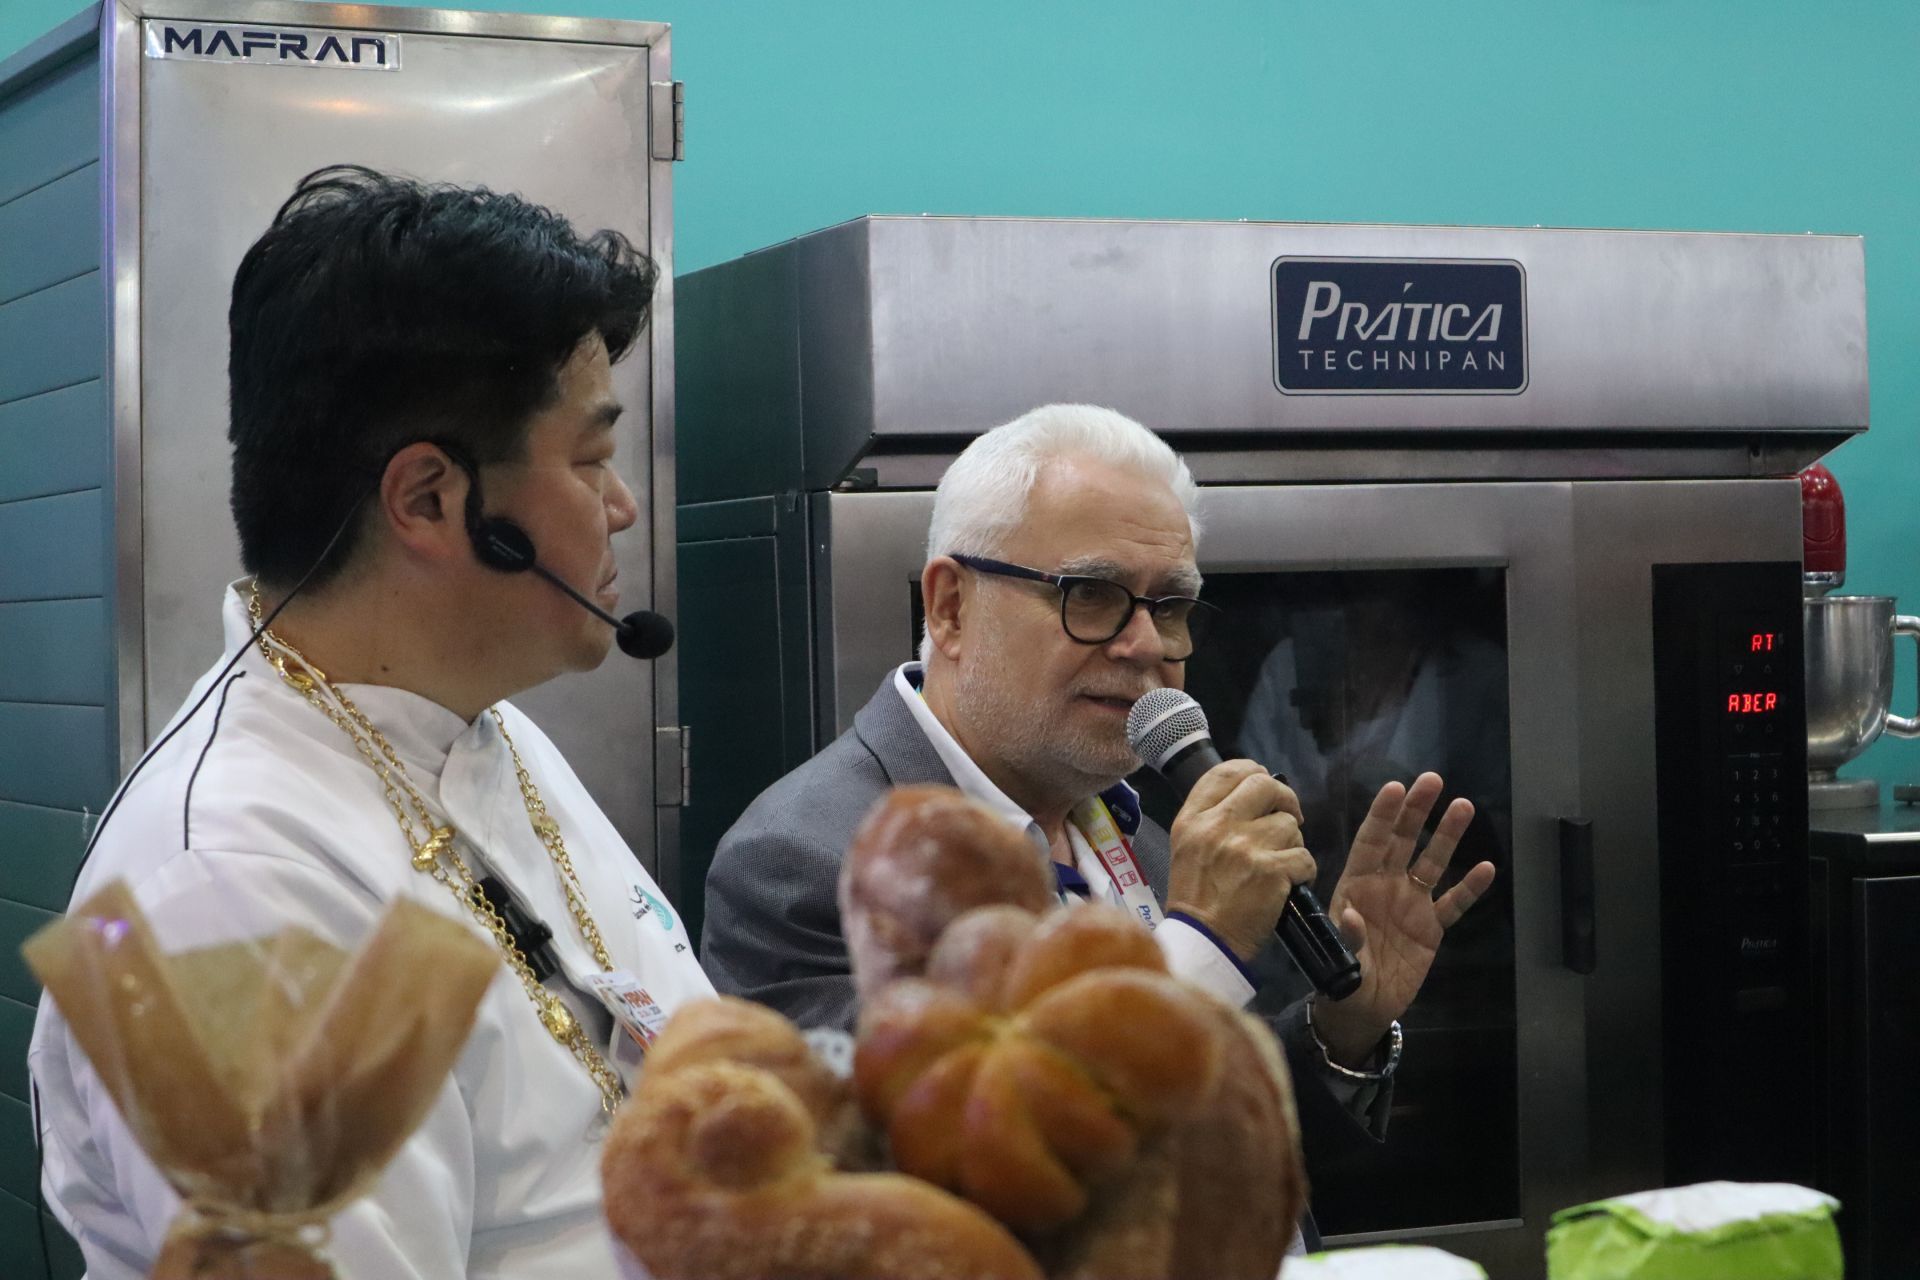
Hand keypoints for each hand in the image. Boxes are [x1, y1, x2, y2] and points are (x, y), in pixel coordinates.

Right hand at [1165, 760, 1315, 960]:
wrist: (1204, 941)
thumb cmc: (1196, 896)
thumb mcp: (1186, 846)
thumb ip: (1211, 815)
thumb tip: (1251, 788)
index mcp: (1193, 818)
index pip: (1226, 772)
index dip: (1250, 770)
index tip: (1262, 783)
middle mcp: (1217, 826)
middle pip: (1264, 785)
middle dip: (1284, 799)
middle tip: (1287, 817)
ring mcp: (1245, 847)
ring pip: (1290, 824)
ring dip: (1292, 843)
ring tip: (1278, 863)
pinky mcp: (1271, 871)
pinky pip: (1305, 856)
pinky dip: (1303, 871)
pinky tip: (1288, 883)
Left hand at [1309, 772, 1494, 1066]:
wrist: (1362, 1008)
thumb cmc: (1341, 978)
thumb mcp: (1339, 960)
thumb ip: (1347, 937)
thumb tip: (1353, 916)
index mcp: (1357, 885)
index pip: (1370, 842)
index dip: (1382, 815)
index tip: (1396, 787)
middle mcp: (1385, 886)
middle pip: (1403, 841)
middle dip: (1416, 810)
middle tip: (1432, 780)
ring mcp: (1411, 904)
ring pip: (1432, 862)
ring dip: (1447, 836)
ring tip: (1464, 806)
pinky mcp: (1432, 928)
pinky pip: (1453, 903)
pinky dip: (1469, 887)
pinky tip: (1488, 868)